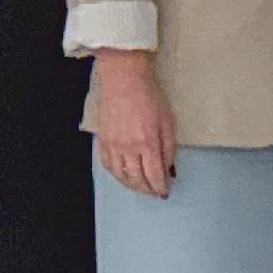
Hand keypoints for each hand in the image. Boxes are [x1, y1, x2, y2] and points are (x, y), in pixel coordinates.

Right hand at [91, 50, 176, 196]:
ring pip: (120, 175)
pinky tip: (123, 175)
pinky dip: (116, 174)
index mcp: (147, 143)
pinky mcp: (102, 141)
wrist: (123, 80)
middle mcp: (128, 148)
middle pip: (136, 179)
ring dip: (131, 185)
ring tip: (141, 187)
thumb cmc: (149, 96)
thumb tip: (170, 169)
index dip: (160, 187)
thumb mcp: (168, 121)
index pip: (154, 175)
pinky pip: (107, 165)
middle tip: (154, 192)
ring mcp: (112, 145)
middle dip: (147, 189)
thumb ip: (169, 148)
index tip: (165, 192)